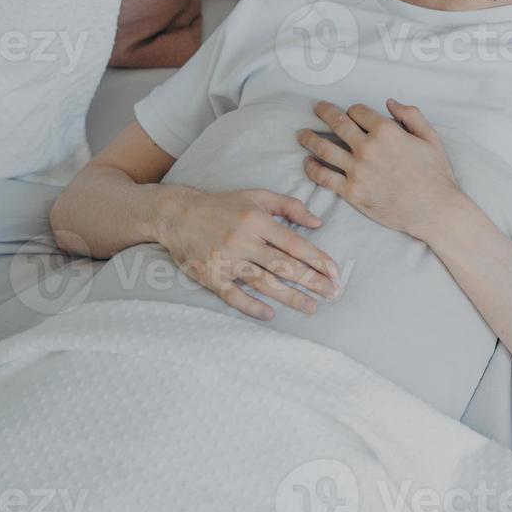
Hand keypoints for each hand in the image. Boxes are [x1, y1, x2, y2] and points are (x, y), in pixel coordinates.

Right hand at [157, 188, 338, 320]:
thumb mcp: (257, 196)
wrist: (176, 214)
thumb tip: (318, 222)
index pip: (294, 243)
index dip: (317, 259)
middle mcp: (243, 240)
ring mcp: (226, 260)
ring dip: (289, 297)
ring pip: (263, 282)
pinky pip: (232, 294)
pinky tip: (269, 314)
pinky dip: (250, 306)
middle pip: (283, 265)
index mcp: (257, 220)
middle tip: (333, 294)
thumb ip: (289, 206)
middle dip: (312, 281)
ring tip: (311, 307)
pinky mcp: (210, 275)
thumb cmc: (223, 205)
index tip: (335, 272)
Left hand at [298, 100, 464, 240]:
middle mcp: (368, 147)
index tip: (350, 113)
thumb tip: (389, 103)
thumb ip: (411, 115)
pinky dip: (311, 169)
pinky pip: (324, 177)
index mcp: (386, 131)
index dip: (353, 110)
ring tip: (301, 134)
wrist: (434, 209)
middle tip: (316, 109)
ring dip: (309, 138)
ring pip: (323, 148)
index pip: (357, 111)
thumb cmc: (435, 174)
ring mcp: (357, 170)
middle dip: (324, 112)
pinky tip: (307, 163)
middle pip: (337, 123)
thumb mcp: (430, 137)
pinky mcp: (352, 191)